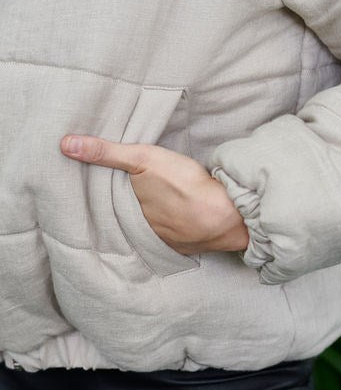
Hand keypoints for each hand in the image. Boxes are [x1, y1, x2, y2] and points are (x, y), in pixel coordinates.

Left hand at [60, 134, 249, 254]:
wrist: (225, 216)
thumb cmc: (184, 185)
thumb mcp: (143, 158)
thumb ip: (107, 153)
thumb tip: (65, 145)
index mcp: (127, 208)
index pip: (107, 199)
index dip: (103, 190)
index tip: (96, 183)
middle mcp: (141, 228)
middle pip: (126, 214)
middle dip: (122, 205)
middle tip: (121, 192)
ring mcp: (163, 238)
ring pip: (147, 226)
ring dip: (146, 217)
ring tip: (145, 204)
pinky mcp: (183, 244)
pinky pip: (168, 236)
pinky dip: (166, 228)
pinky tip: (171, 220)